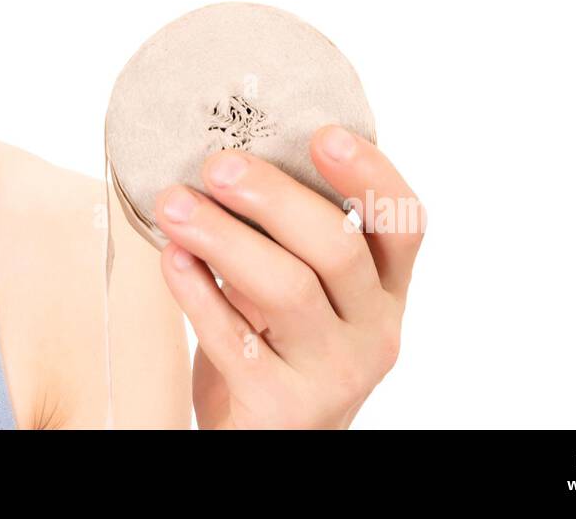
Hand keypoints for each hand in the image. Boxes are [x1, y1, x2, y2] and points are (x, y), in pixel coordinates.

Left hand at [152, 124, 425, 428]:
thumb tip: (229, 161)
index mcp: (384, 292)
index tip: (324, 133)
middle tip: (219, 165)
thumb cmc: (276, 349)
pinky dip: (198, 292)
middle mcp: (374, 332)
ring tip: (173, 204)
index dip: (370, 175)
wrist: (264, 442)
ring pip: (287, 290)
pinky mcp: (283, 408)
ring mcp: (334, 374)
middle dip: (274, 197)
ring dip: (224, 237)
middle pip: (339, 249)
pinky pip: (235, 339)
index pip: (403, 225)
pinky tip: (172, 257)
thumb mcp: (302, 293)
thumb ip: (286, 240)